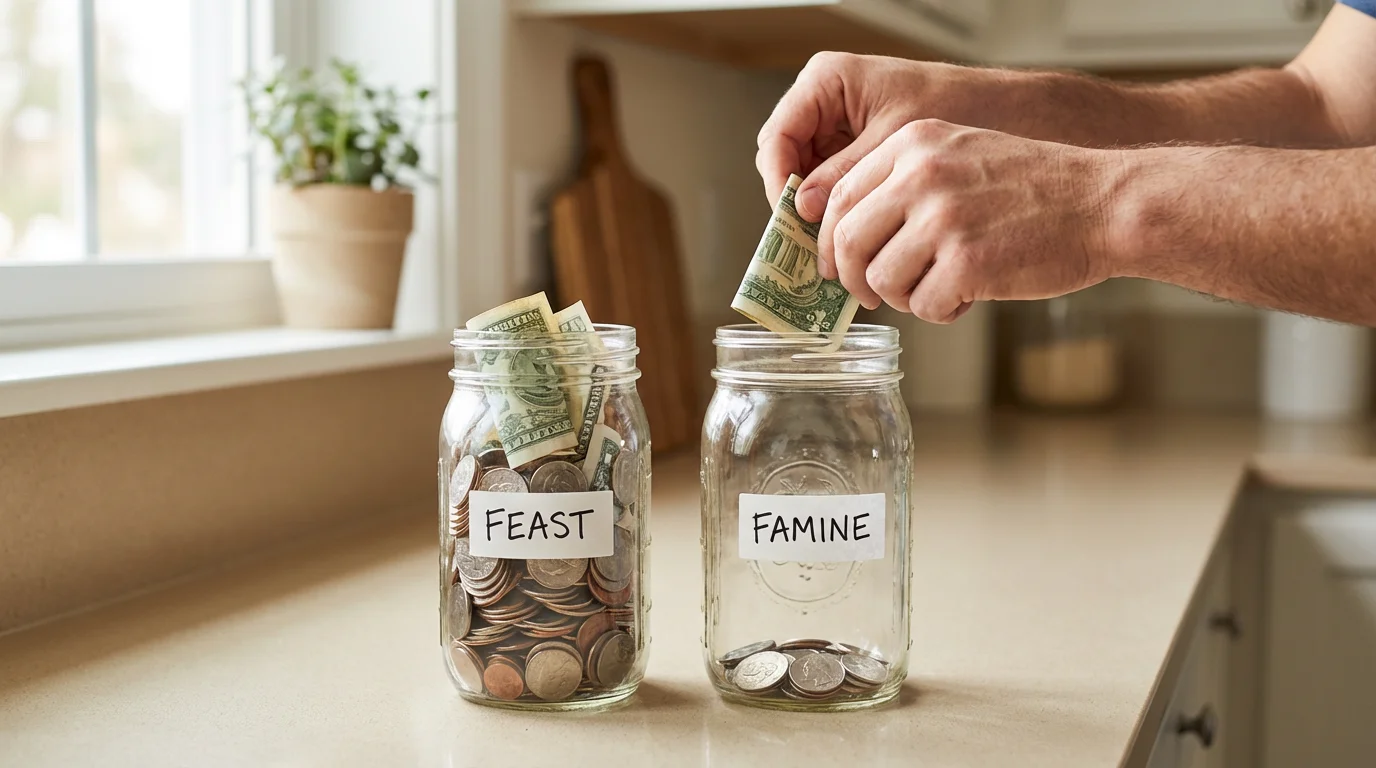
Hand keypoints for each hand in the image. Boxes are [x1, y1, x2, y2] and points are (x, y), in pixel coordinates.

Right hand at [756, 53, 1016, 220]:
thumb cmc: (959, 105)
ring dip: (818, 214)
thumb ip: (845, 172)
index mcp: (826, 82)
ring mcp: (838, 126)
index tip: (795, 219)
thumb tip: (803, 208)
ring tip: (835, 250)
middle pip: (786, 161)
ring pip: (805, 177)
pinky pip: (832, 183)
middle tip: (813, 245)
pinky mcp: (856, 149)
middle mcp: (824, 102)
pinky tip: (853, 238)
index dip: (779, 181)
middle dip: (797, 204)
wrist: (1007, 109)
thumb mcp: (896, 142)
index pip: (778, 137)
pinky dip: (839, 211)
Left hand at [818, 119, 1117, 322]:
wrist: (1104, 202)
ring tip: (938, 288)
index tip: (838, 264)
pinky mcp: (966, 263)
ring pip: (881, 279)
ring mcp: (943, 219)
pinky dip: (941, 311)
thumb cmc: (1036, 189)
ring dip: (903, 297)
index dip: (831, 241)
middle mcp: (921, 176)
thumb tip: (847, 237)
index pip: (840, 197)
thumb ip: (905, 183)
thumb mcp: (962, 154)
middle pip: (848, 241)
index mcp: (913, 144)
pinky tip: (969, 296)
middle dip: (852, 278)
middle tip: (870, 295)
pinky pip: (923, 305)